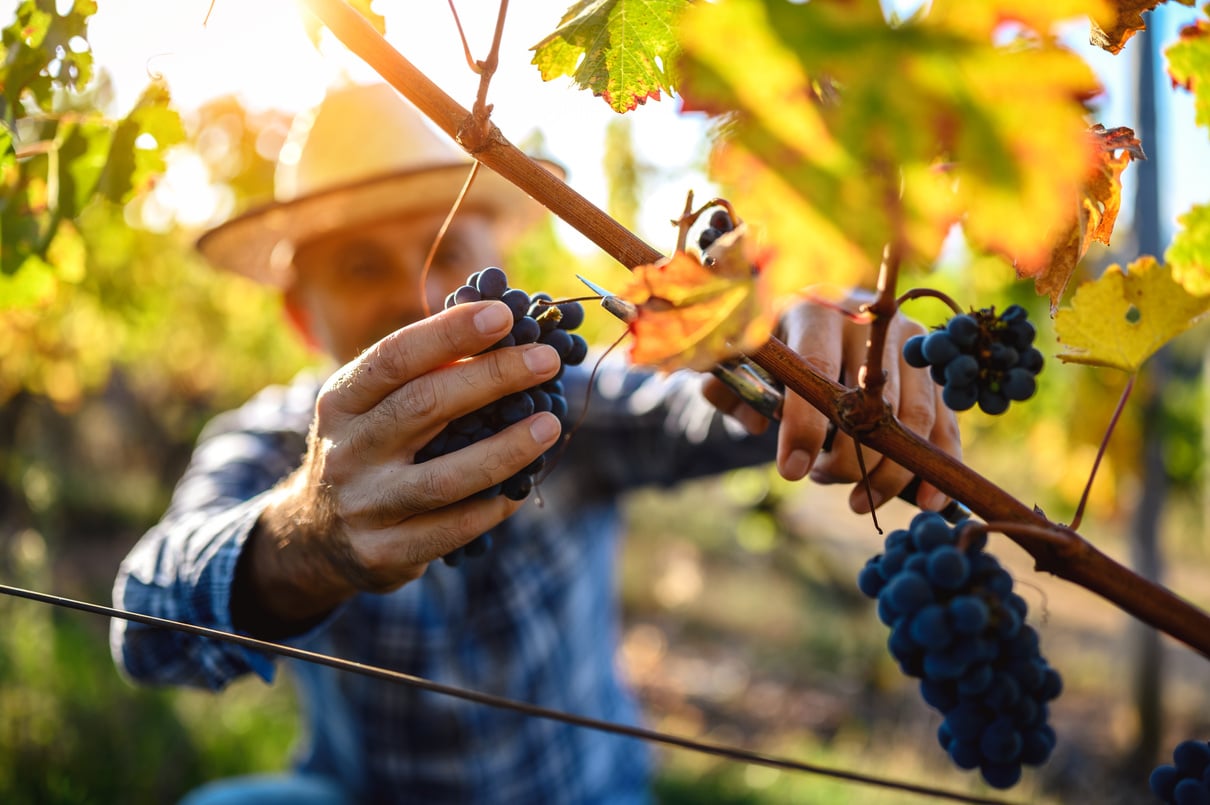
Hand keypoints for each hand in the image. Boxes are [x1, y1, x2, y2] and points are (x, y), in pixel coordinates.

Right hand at [234, 300, 562, 632]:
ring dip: (505, 449)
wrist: (315, 536)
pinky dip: (494, 507)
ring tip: (549, 425)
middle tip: (546, 360)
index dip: (450, 333)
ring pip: (444, 478)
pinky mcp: (383, 552)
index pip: (395, 357)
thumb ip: (423, 374)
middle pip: (424, 406)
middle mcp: (347, 450)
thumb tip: (506, 332)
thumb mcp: (371, 406)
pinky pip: (452, 530)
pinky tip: (523, 487)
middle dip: (492, 377)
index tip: (504, 316)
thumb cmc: (367, 449)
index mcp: (341, 401)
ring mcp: (364, 505)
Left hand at [702, 300, 960, 514]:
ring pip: (913, 417)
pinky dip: (939, 463)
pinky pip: (945, 421)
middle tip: (823, 480)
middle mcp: (870, 324)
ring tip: (860, 501)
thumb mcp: (744, 360)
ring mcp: (910, 342)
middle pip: (871, 402)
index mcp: (817, 312)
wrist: (820, 313)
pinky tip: (927, 501)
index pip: (818, 370)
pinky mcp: (932, 367)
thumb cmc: (778, 346)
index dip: (806, 425)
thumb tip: (755, 423)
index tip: (792, 472)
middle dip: (850, 458)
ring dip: (891, 472)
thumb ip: (731, 390)